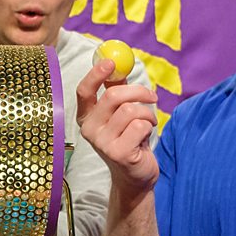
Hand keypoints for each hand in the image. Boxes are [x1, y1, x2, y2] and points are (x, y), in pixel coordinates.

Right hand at [76, 60, 158, 193]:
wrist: (135, 175)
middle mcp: (89, 130)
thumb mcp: (120, 113)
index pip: (84, 91)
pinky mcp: (119, 153)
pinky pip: (140, 126)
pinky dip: (149, 126)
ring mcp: (102, 143)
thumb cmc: (129, 138)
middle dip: (138, 91)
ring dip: (147, 113)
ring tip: (149, 122)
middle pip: (112, 96)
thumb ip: (117, 89)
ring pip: (130, 110)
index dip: (95, 74)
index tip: (110, 61)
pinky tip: (146, 136)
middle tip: (152, 96)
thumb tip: (118, 63)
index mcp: (86, 117)